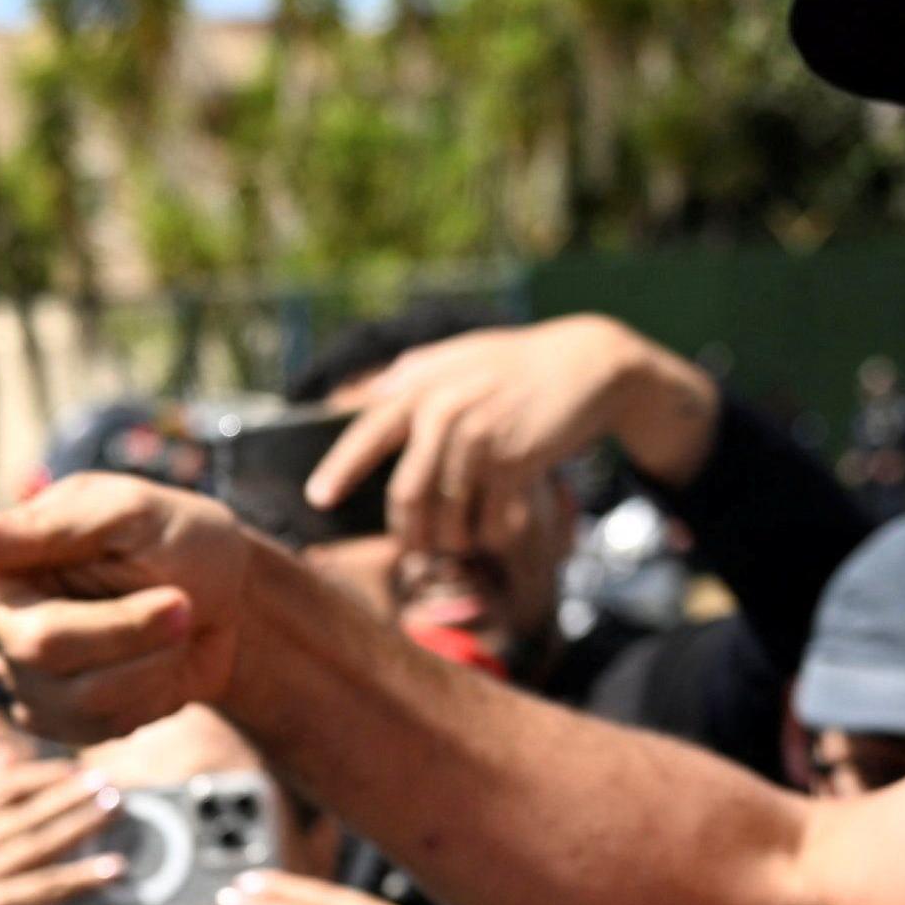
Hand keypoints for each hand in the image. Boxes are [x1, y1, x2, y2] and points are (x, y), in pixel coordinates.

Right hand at [0, 477, 291, 744]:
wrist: (243, 603)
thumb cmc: (184, 538)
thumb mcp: (125, 509)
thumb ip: (41, 528)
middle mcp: (7, 625)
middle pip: (33, 653)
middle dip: (116, 629)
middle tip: (180, 602)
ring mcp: (41, 681)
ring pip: (70, 700)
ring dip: (142, 662)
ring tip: (179, 623)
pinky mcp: (79, 723)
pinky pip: (99, 731)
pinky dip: (149, 697)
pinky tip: (166, 667)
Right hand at [0, 756, 129, 904]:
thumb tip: (4, 748)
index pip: (0, 787)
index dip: (42, 774)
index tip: (79, 768)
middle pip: (24, 815)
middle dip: (70, 797)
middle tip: (109, 786)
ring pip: (39, 847)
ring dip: (83, 827)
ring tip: (118, 813)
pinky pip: (49, 886)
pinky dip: (84, 875)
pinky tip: (114, 868)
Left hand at [298, 314, 721, 568]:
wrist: (587, 364)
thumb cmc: (515, 364)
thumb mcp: (460, 356)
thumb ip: (413, 374)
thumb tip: (368, 396)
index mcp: (423, 387)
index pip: (368, 434)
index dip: (339, 470)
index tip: (317, 499)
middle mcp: (445, 412)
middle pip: (407, 496)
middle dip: (408, 534)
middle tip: (414, 549)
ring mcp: (481, 439)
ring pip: (448, 518)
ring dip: (452, 541)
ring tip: (459, 542)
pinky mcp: (516, 463)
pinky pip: (490, 523)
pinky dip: (490, 536)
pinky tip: (496, 530)